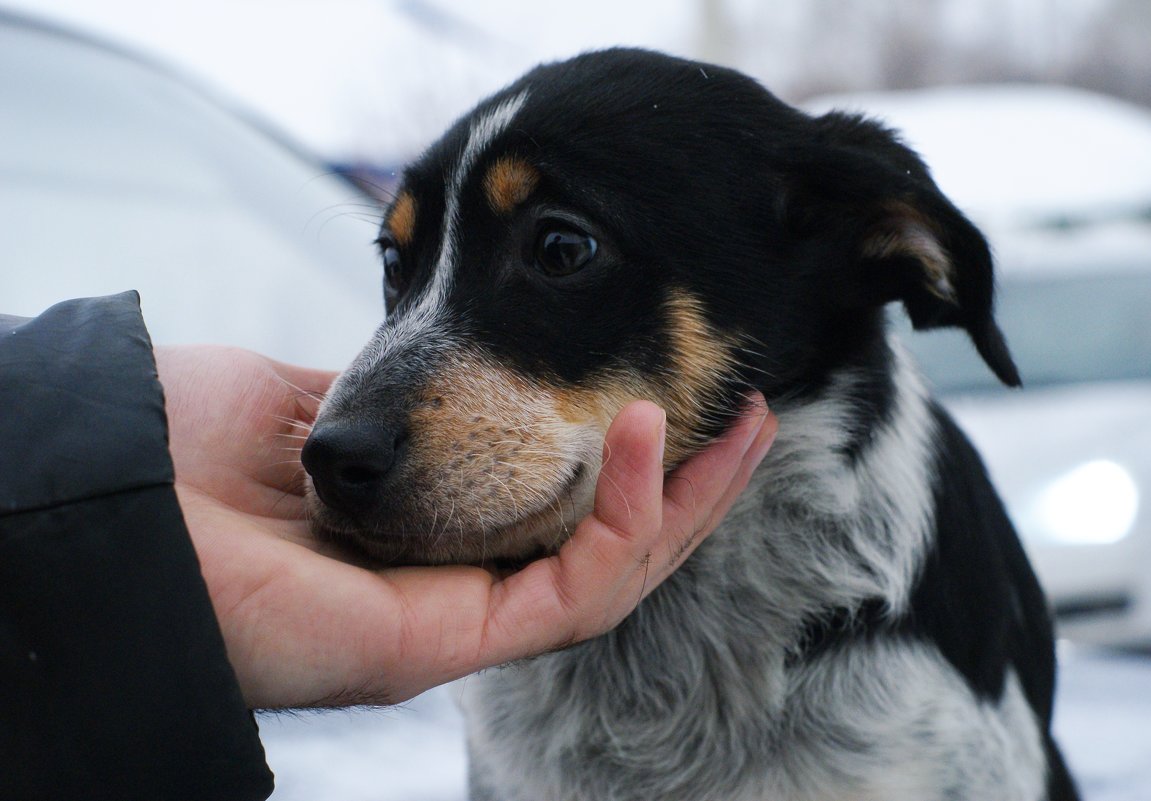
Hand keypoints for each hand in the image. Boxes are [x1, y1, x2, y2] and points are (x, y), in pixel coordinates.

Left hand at [157, 345, 776, 707]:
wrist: (110, 489)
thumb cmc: (186, 445)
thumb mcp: (321, 398)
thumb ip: (407, 402)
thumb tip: (468, 376)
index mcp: (425, 529)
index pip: (558, 504)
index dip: (629, 456)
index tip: (676, 383)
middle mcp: (451, 584)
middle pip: (604, 545)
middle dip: (688, 484)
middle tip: (753, 412)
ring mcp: (455, 620)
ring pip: (610, 576)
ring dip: (684, 501)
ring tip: (736, 425)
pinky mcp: (449, 642)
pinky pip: (574, 591)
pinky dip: (630, 520)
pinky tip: (654, 441)